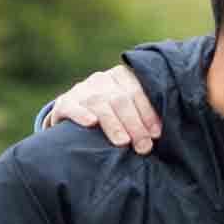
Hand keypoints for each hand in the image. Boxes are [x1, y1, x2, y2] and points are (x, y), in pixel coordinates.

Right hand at [47, 62, 161, 151]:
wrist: (75, 116)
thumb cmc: (113, 117)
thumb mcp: (128, 110)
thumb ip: (142, 116)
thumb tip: (159, 135)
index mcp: (121, 76)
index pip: (137, 92)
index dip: (147, 113)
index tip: (156, 134)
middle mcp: (101, 79)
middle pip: (120, 99)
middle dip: (134, 124)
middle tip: (144, 147)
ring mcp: (82, 89)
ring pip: (99, 103)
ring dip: (113, 124)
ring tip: (123, 142)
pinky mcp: (64, 102)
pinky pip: (72, 107)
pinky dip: (81, 114)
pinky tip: (91, 123)